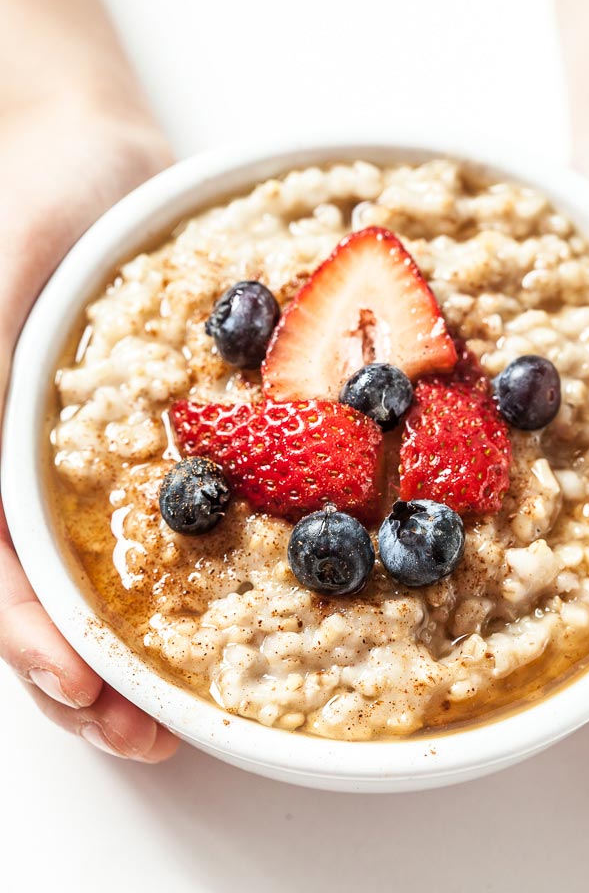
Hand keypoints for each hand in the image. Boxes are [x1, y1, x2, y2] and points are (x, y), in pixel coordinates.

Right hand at [0, 94, 179, 760]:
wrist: (95, 154)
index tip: (86, 691)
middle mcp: (37, 479)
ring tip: (194, 711)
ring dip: (150, 651)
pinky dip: (219, 564)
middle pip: (54, 602)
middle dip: (96, 679)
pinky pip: (195, 514)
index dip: (33, 639)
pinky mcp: (175, 441)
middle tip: (152, 737)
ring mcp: (110, 468)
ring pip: (121, 581)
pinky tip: (261, 593)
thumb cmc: (24, 205)